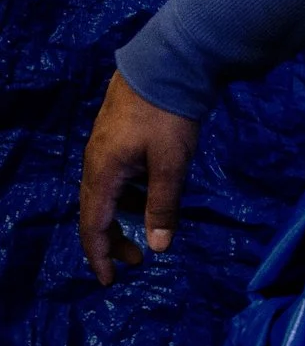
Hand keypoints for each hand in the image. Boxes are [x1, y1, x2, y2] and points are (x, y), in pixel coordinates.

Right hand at [79, 71, 201, 285]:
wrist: (167, 64)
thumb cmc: (169, 115)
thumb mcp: (170, 164)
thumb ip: (163, 206)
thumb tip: (159, 248)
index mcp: (102, 173)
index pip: (93, 226)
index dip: (100, 256)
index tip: (110, 281)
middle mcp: (95, 163)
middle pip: (96, 213)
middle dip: (114, 240)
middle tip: (139, 262)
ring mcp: (105, 149)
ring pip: (107, 194)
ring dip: (125, 217)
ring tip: (151, 231)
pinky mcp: (118, 138)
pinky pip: (117, 178)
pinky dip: (130, 195)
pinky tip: (152, 196)